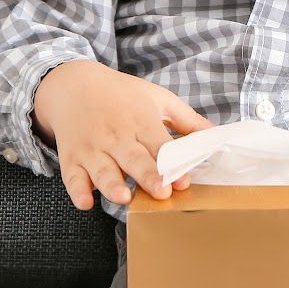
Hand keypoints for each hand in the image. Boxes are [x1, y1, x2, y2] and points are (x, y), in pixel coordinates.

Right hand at [32, 59, 214, 210]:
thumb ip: (187, 120)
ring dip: (112, 184)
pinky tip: (86, 202)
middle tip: (161, 192)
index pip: (159, 144)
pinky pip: (72, 177)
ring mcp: (92, 148)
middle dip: (147, 175)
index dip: (172, 163)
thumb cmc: (122, 94)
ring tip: (124, 197)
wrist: (73, 85)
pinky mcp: (72, 158)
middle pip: (133, 158)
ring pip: (103, 170)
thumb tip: (216, 135)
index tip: (184, 181)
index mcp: (141, 120)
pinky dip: (78, 190)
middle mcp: (116, 136)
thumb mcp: (157, 98)